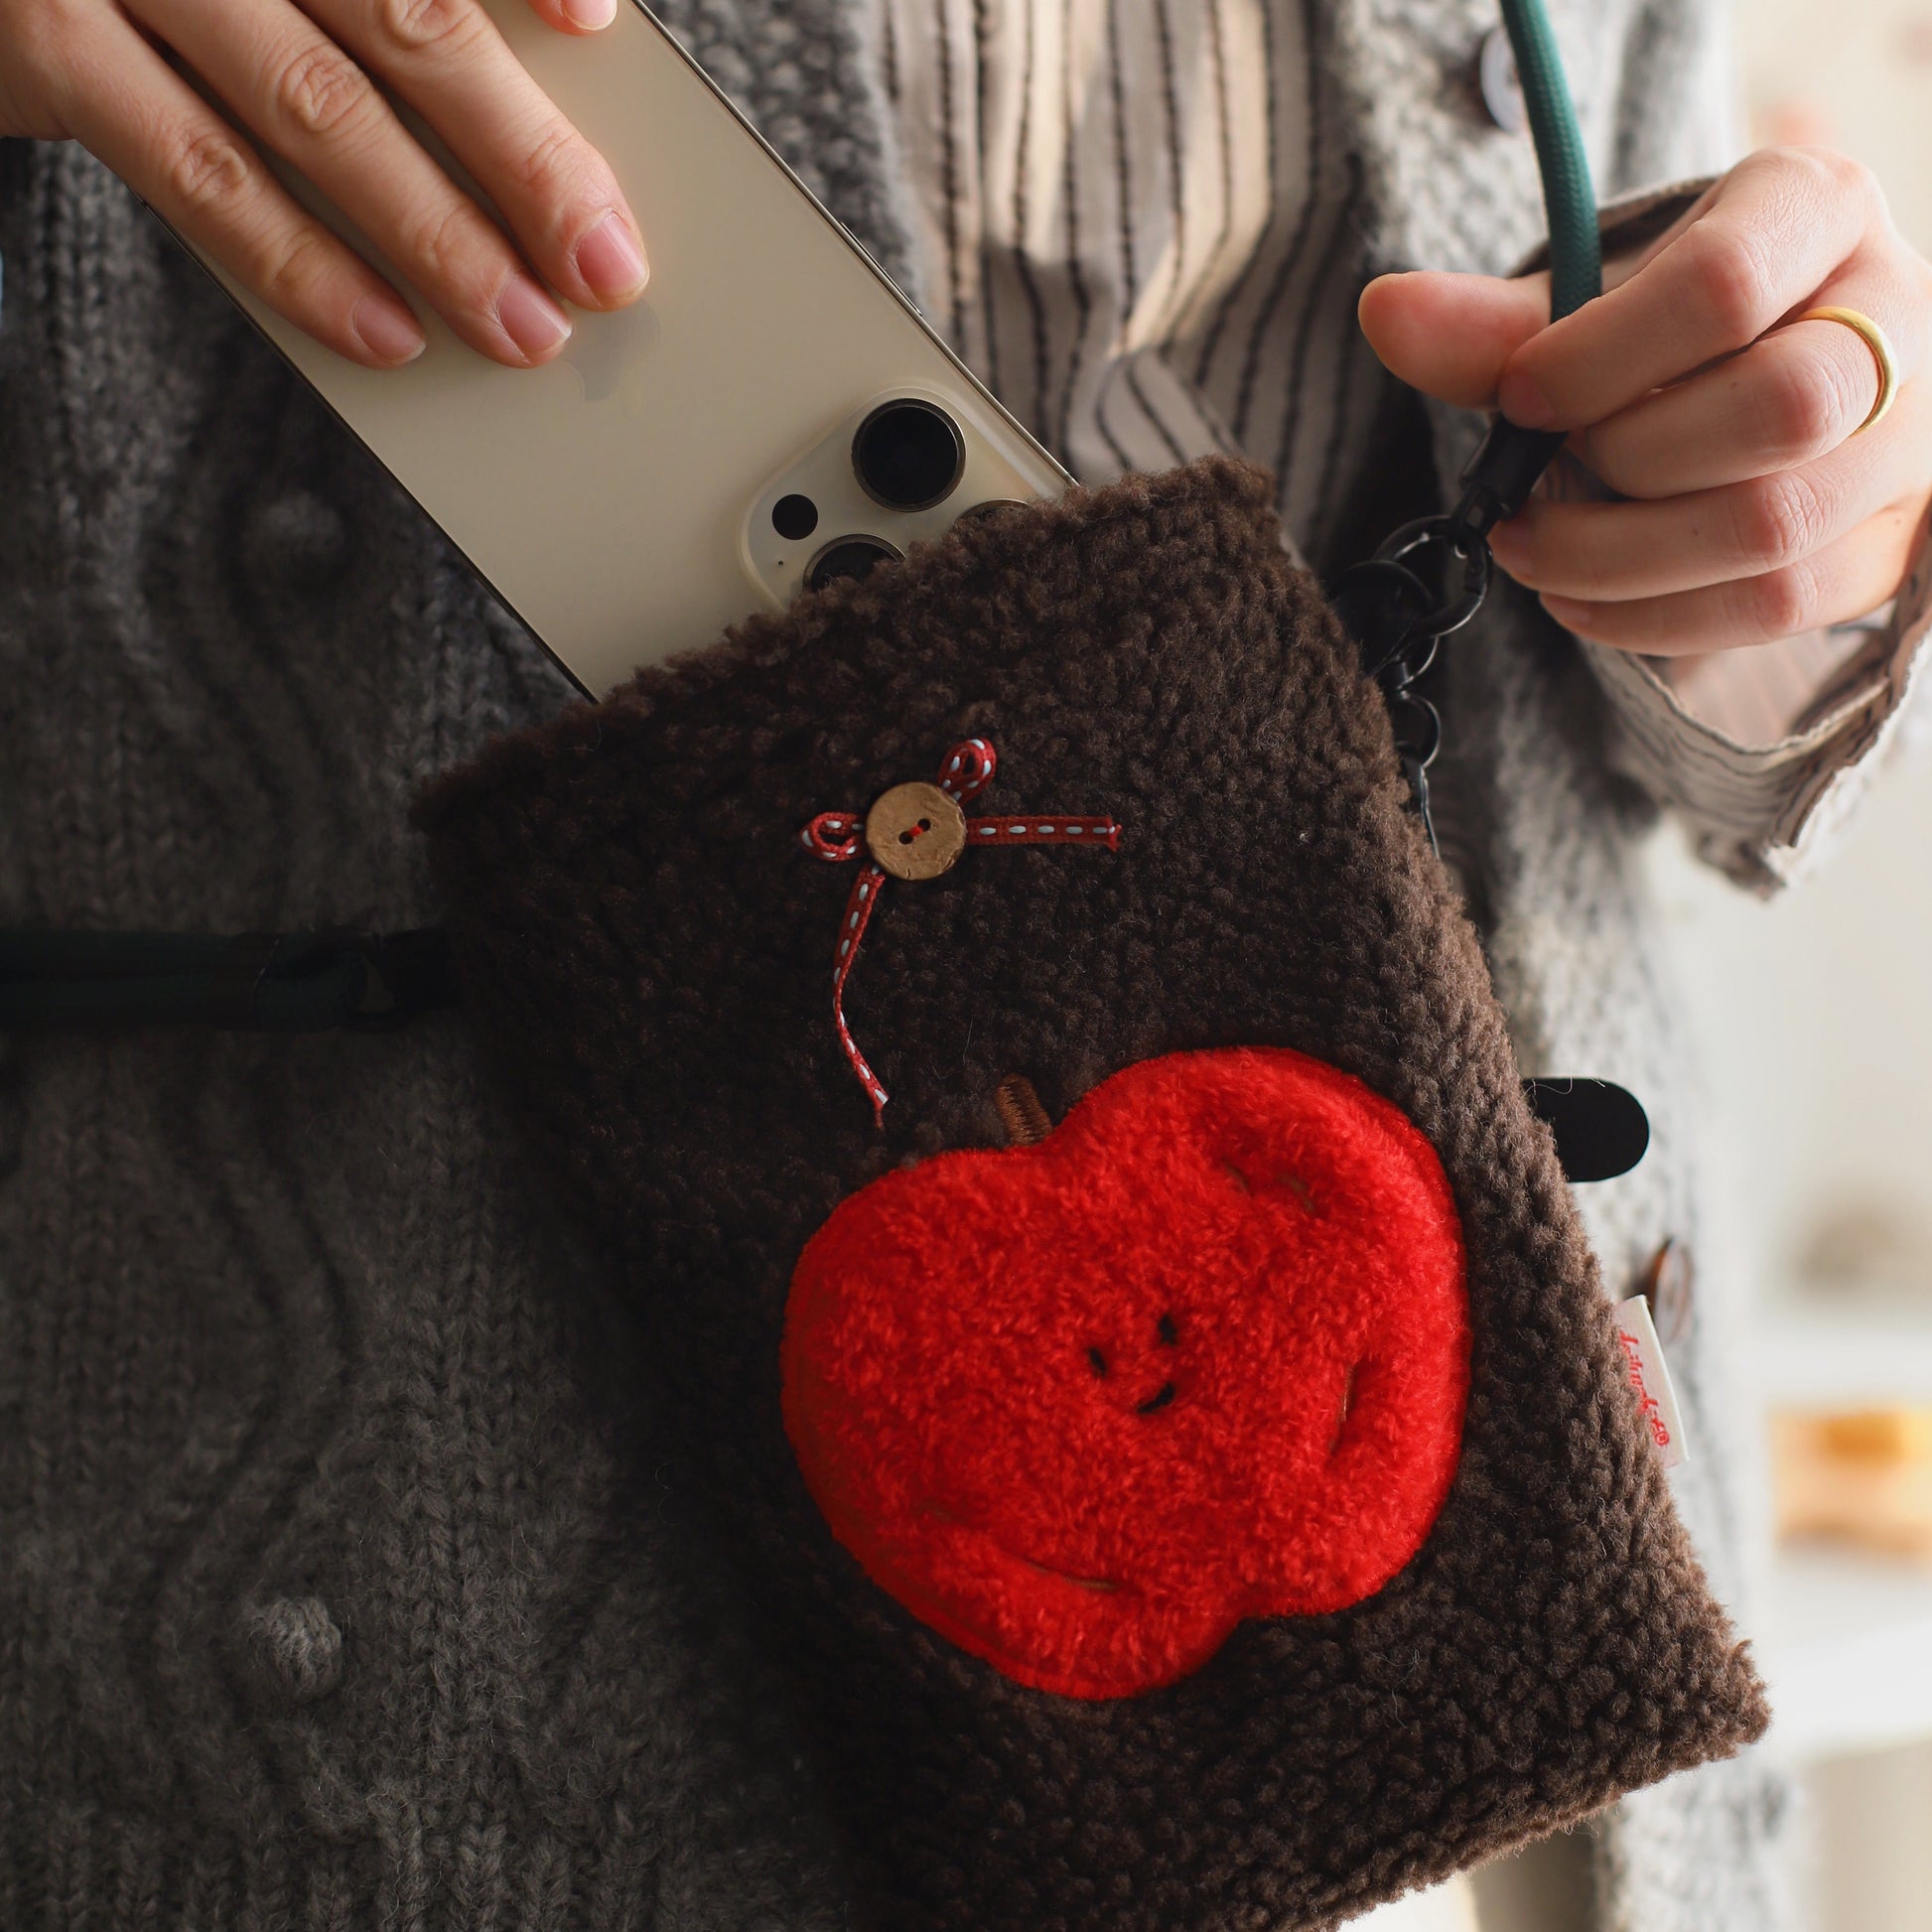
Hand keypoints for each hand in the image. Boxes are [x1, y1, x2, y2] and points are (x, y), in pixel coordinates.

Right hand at [0, 0, 649, 368]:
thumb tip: (536, 73)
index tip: (598, 29)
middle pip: (402, 16)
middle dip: (522, 155)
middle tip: (606, 264)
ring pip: (315, 107)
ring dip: (435, 237)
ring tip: (520, 327)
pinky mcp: (43, 38)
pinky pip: (200, 174)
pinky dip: (305, 264)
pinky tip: (389, 330)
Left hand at [1358, 147, 1931, 653]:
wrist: (1756, 366)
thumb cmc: (1667, 327)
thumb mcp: (1588, 301)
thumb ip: (1493, 323)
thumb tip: (1384, 313)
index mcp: (1819, 209)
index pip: (1725, 286)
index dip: (1598, 358)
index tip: (1518, 398)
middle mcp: (1896, 316)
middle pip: (1781, 408)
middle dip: (1628, 458)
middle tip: (1543, 470)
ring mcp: (1908, 440)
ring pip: (1777, 526)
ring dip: (1621, 557)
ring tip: (1533, 547)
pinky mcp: (1888, 541)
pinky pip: (1778, 607)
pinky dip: (1653, 618)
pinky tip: (1577, 600)